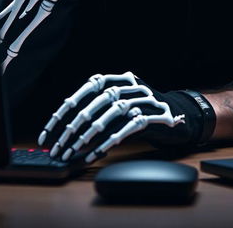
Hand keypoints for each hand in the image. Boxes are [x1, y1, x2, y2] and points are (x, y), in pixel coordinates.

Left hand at [37, 71, 208, 163]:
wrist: (183, 114)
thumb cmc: (144, 112)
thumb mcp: (122, 102)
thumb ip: (100, 106)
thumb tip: (68, 127)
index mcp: (119, 78)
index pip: (86, 89)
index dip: (65, 110)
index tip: (48, 131)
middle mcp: (131, 84)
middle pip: (95, 104)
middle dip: (73, 128)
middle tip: (58, 148)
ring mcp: (144, 99)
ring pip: (109, 115)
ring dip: (87, 137)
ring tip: (73, 152)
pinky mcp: (154, 116)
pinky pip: (125, 129)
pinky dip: (107, 143)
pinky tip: (94, 154)